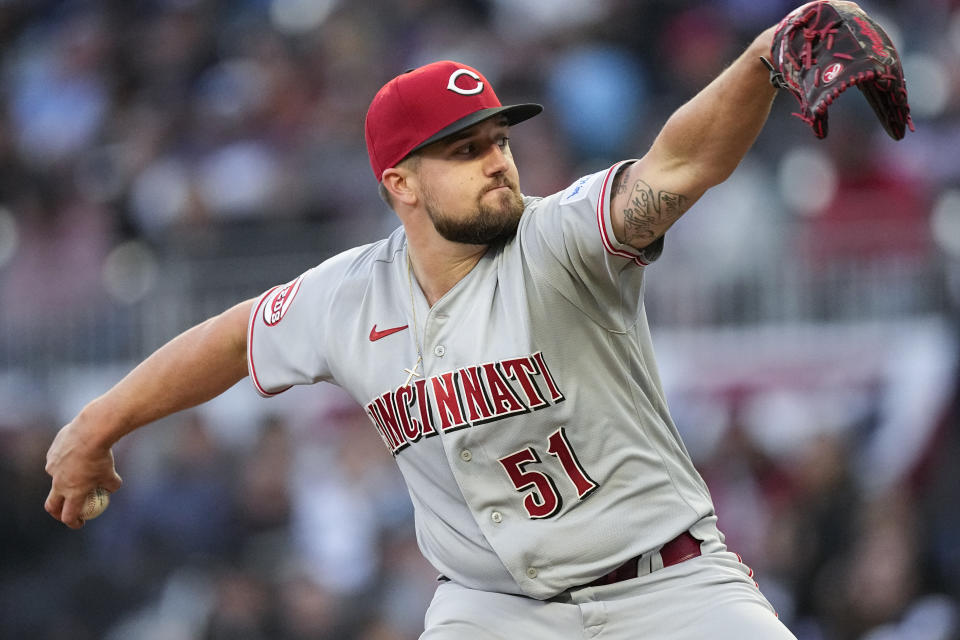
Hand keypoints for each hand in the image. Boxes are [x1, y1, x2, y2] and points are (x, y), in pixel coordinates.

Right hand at [44, 413, 122, 528]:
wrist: (90, 432)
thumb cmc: (102, 457)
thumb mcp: (111, 474)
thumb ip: (111, 485)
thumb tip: (111, 489)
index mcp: (73, 492)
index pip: (68, 515)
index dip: (73, 522)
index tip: (80, 522)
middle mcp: (58, 482)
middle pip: (51, 505)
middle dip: (57, 512)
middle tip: (66, 511)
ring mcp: (52, 468)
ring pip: (55, 479)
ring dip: (63, 482)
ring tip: (77, 474)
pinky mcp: (51, 454)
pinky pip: (56, 462)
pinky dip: (65, 463)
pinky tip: (76, 454)